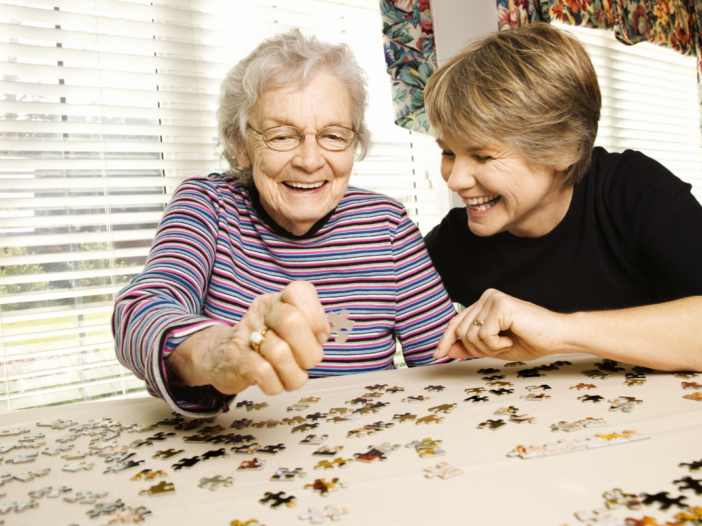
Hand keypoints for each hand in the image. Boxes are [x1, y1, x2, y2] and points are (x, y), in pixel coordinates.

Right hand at [178, 281, 329, 395]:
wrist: (221, 356)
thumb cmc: (265, 343)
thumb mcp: (289, 328)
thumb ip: (311, 327)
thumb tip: (325, 332)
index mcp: (279, 300)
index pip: (300, 291)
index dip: (316, 317)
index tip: (318, 336)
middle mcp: (262, 311)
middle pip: (292, 322)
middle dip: (309, 351)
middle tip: (307, 361)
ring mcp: (247, 333)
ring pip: (280, 353)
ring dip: (294, 374)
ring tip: (290, 375)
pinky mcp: (236, 358)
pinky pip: (264, 373)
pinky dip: (276, 384)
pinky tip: (274, 382)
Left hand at [433, 289, 569, 362]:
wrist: (558, 337)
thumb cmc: (530, 341)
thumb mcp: (493, 348)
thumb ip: (469, 347)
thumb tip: (445, 350)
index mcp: (483, 304)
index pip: (456, 322)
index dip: (446, 340)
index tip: (437, 355)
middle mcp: (486, 297)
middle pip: (460, 331)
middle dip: (475, 349)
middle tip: (499, 349)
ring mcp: (493, 298)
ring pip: (470, 334)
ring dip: (488, 348)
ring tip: (507, 343)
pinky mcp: (501, 305)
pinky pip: (484, 334)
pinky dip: (496, 345)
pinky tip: (511, 339)